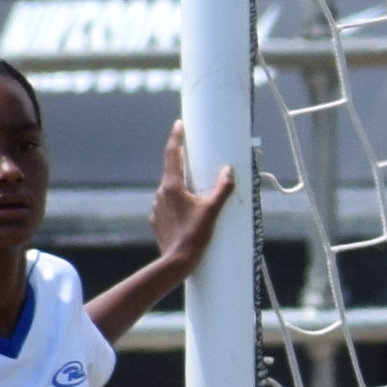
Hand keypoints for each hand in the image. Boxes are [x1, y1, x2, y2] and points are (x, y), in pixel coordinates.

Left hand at [147, 122, 240, 275]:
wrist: (176, 262)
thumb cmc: (195, 236)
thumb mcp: (213, 210)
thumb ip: (222, 188)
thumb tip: (229, 170)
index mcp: (172, 187)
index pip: (172, 154)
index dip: (176, 137)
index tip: (179, 124)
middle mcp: (161, 194)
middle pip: (172, 171)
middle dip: (184, 162)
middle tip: (195, 155)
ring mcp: (157, 208)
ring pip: (170, 189)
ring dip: (182, 186)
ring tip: (197, 191)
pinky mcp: (157, 220)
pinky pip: (168, 205)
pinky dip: (178, 203)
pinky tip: (190, 212)